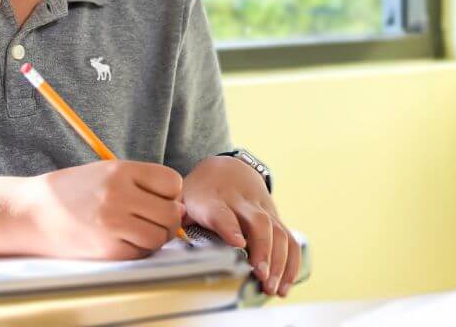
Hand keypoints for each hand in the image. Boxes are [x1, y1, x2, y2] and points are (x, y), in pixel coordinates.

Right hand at [16, 160, 184, 259]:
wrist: (31, 213)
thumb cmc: (72, 191)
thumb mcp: (106, 171)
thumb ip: (142, 183)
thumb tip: (181, 207)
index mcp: (120, 170)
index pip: (172, 182)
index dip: (170, 192)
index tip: (158, 197)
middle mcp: (119, 195)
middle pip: (171, 212)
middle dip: (167, 217)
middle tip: (150, 218)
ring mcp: (113, 223)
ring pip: (160, 236)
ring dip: (155, 236)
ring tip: (137, 230)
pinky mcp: (108, 249)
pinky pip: (142, 253)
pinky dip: (139, 249)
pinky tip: (122, 240)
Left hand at [182, 155, 299, 297]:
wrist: (228, 169)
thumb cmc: (201, 192)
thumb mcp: (182, 198)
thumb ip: (174, 217)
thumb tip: (164, 234)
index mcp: (213, 199)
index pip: (221, 212)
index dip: (230, 227)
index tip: (237, 243)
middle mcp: (242, 203)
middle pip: (257, 222)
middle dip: (262, 248)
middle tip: (260, 273)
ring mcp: (262, 210)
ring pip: (278, 231)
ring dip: (278, 261)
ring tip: (271, 286)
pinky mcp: (276, 219)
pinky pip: (290, 239)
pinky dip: (291, 263)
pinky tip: (284, 284)